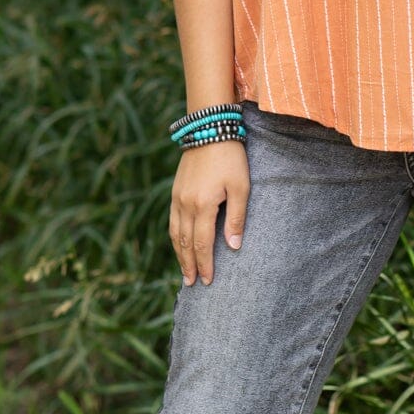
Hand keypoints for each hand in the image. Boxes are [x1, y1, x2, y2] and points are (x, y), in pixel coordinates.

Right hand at [169, 140, 249, 285]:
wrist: (209, 129)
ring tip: (185, 271)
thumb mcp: (241, 187)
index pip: (202, 243)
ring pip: (175, 233)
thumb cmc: (231, 158)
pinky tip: (179, 244)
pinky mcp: (176, 191)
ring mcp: (178, 198)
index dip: (205, 264)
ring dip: (179, 254)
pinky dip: (175, 237)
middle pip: (185, 242)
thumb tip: (233, 247)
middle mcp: (186, 204)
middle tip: (192, 284)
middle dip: (189, 265)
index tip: (209, 281)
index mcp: (203, 205)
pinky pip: (172, 221)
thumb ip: (237, 218)